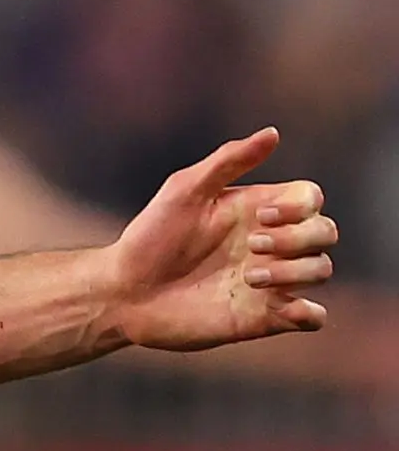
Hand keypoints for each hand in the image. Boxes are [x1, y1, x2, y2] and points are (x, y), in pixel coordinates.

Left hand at [109, 128, 335, 350]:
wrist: (125, 293)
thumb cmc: (150, 237)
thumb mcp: (184, 191)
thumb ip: (227, 161)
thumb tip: (273, 133)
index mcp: (256, 210)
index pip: (311, 199)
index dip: (300, 207)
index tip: (262, 216)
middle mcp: (270, 244)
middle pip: (325, 232)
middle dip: (300, 238)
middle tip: (253, 245)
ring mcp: (271, 280)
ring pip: (321, 270)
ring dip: (295, 273)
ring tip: (247, 278)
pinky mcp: (265, 317)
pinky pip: (313, 317)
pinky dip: (309, 313)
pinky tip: (283, 308)